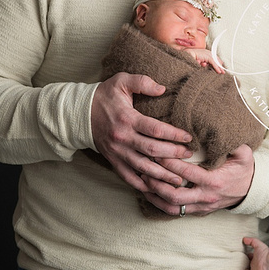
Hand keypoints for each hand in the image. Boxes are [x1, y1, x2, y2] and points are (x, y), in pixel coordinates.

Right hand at [90, 72, 192, 189]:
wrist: (79, 113)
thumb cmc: (105, 96)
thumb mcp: (121, 81)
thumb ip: (142, 82)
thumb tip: (162, 89)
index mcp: (127, 118)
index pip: (155, 129)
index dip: (174, 134)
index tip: (188, 137)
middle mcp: (122, 138)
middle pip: (152, 150)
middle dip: (173, 154)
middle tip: (189, 155)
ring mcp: (117, 152)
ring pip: (142, 167)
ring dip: (162, 174)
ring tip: (179, 178)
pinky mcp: (112, 161)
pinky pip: (128, 177)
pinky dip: (142, 185)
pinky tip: (156, 188)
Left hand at [141, 144, 255, 215]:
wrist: (251, 191)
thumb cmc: (244, 170)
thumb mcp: (245, 154)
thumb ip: (234, 143)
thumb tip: (222, 129)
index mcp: (215, 181)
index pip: (187, 173)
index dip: (170, 164)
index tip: (157, 153)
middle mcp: (206, 197)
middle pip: (175, 195)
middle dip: (157, 182)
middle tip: (145, 168)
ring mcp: (201, 206)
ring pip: (172, 207)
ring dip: (155, 196)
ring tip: (142, 182)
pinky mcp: (198, 212)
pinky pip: (176, 212)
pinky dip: (160, 204)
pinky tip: (150, 193)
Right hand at [184, 48, 224, 73]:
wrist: (186, 55)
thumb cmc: (190, 57)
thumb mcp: (198, 60)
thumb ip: (202, 62)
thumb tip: (205, 64)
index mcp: (205, 52)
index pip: (213, 57)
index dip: (217, 62)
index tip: (220, 67)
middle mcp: (207, 52)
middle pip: (216, 58)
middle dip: (219, 65)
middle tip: (223, 71)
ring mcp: (207, 53)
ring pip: (215, 61)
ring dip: (219, 67)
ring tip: (222, 72)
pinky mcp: (206, 56)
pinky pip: (213, 62)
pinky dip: (216, 67)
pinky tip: (219, 71)